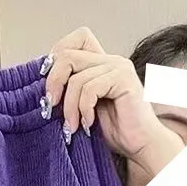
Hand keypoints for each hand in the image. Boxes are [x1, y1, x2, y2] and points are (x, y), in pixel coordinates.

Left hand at [44, 26, 176, 166]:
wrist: (141, 146)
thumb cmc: (116, 132)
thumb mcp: (85, 109)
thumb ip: (71, 92)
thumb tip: (45, 89)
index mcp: (101, 63)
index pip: (76, 39)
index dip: (57, 57)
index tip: (51, 86)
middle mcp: (110, 60)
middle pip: (67, 55)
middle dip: (54, 83)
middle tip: (51, 108)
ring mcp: (118, 67)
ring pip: (76, 78)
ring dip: (69, 106)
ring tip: (73, 125)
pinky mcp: (123, 79)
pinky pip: (90, 89)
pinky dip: (83, 108)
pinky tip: (89, 123)